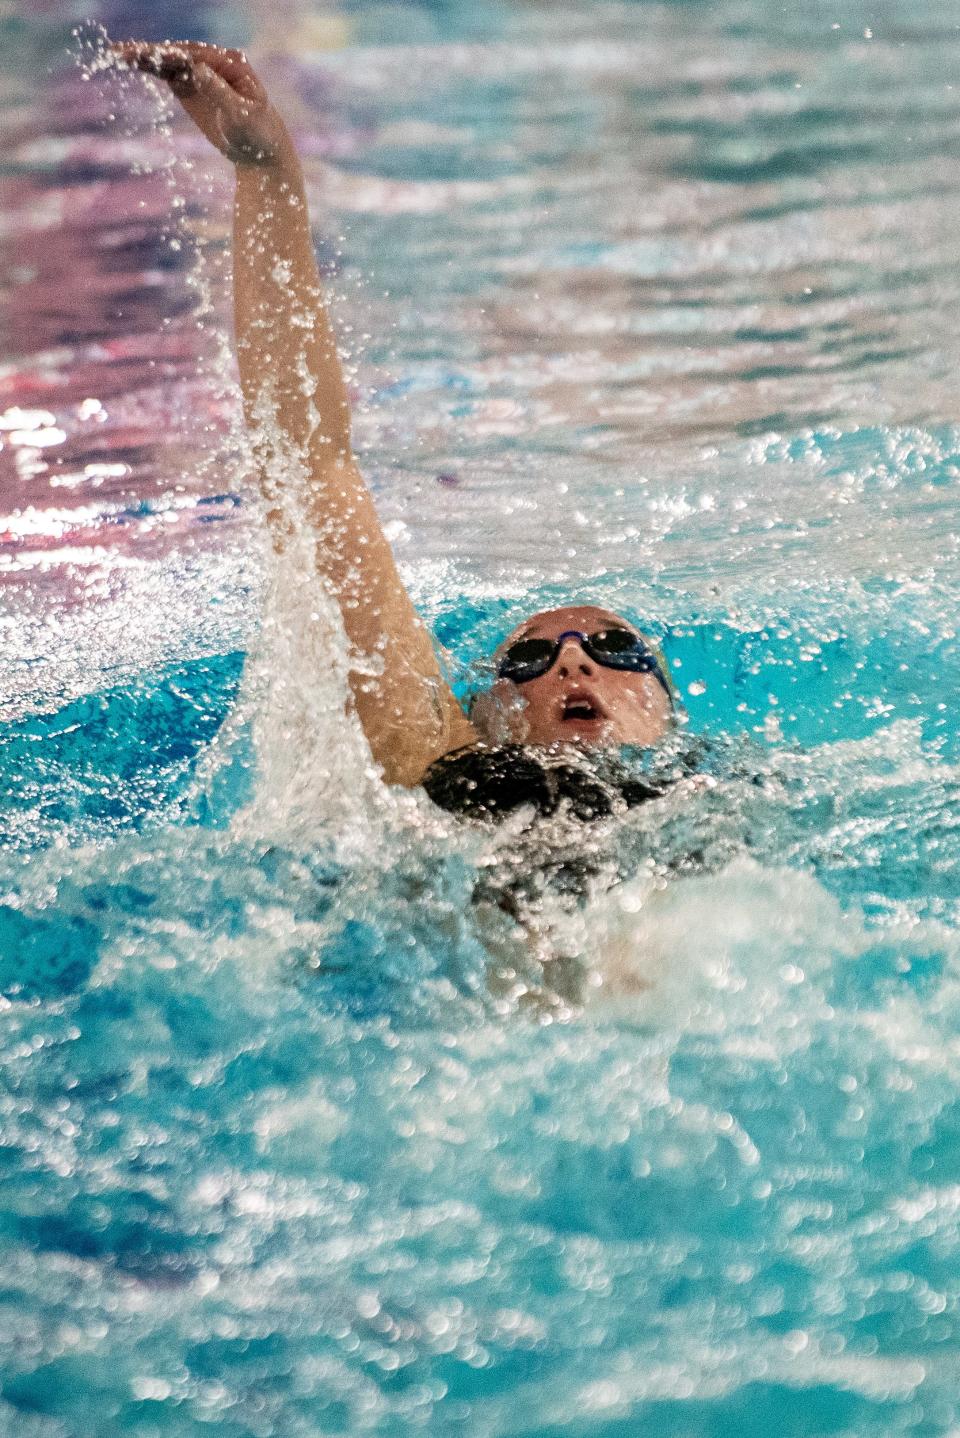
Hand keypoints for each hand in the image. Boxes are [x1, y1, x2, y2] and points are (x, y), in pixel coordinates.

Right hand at [112, 40, 293, 168]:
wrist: (259, 152)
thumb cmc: (257, 134)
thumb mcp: (240, 115)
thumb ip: (219, 91)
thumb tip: (197, 68)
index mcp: (230, 63)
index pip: (196, 55)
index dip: (173, 55)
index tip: (153, 56)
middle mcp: (213, 62)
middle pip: (178, 54)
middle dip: (151, 53)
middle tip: (123, 52)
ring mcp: (199, 73)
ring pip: (168, 62)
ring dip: (144, 57)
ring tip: (117, 54)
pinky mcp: (190, 87)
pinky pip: (166, 74)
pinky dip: (149, 68)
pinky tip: (129, 62)